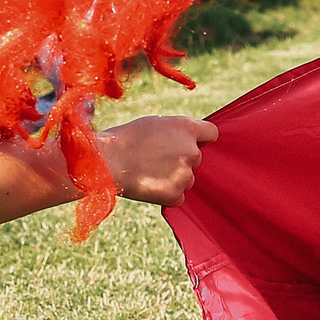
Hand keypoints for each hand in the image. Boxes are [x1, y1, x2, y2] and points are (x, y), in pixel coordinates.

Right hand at [99, 115, 217, 206]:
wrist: (108, 162)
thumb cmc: (125, 139)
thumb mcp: (154, 123)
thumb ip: (175, 131)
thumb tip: (186, 140)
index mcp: (187, 128)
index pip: (211, 133)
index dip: (201, 138)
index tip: (193, 141)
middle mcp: (191, 151)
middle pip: (196, 157)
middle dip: (181, 159)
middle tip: (157, 158)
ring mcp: (185, 175)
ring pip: (187, 178)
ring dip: (174, 177)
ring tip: (149, 171)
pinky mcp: (176, 194)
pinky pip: (179, 196)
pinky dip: (167, 193)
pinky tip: (149, 185)